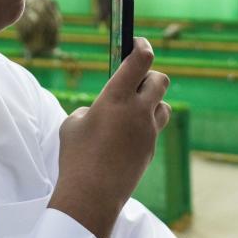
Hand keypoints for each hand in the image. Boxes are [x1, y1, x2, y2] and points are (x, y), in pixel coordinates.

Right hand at [49, 38, 170, 237]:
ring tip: (132, 109)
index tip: (136, 41)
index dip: (141, 45)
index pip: (140, 59)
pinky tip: (127, 134)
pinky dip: (146, 124)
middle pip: (161, 79)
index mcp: (117, 97)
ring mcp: (149, 131)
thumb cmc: (76, 157)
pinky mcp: (151, 149)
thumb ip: (92, 109)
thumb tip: (104, 111)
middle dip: (149, 75)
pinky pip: (156, 127)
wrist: (92, 195)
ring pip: (164, 105)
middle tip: (133, 81)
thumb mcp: (74, 124)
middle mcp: (138, 111)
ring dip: (152, 101)